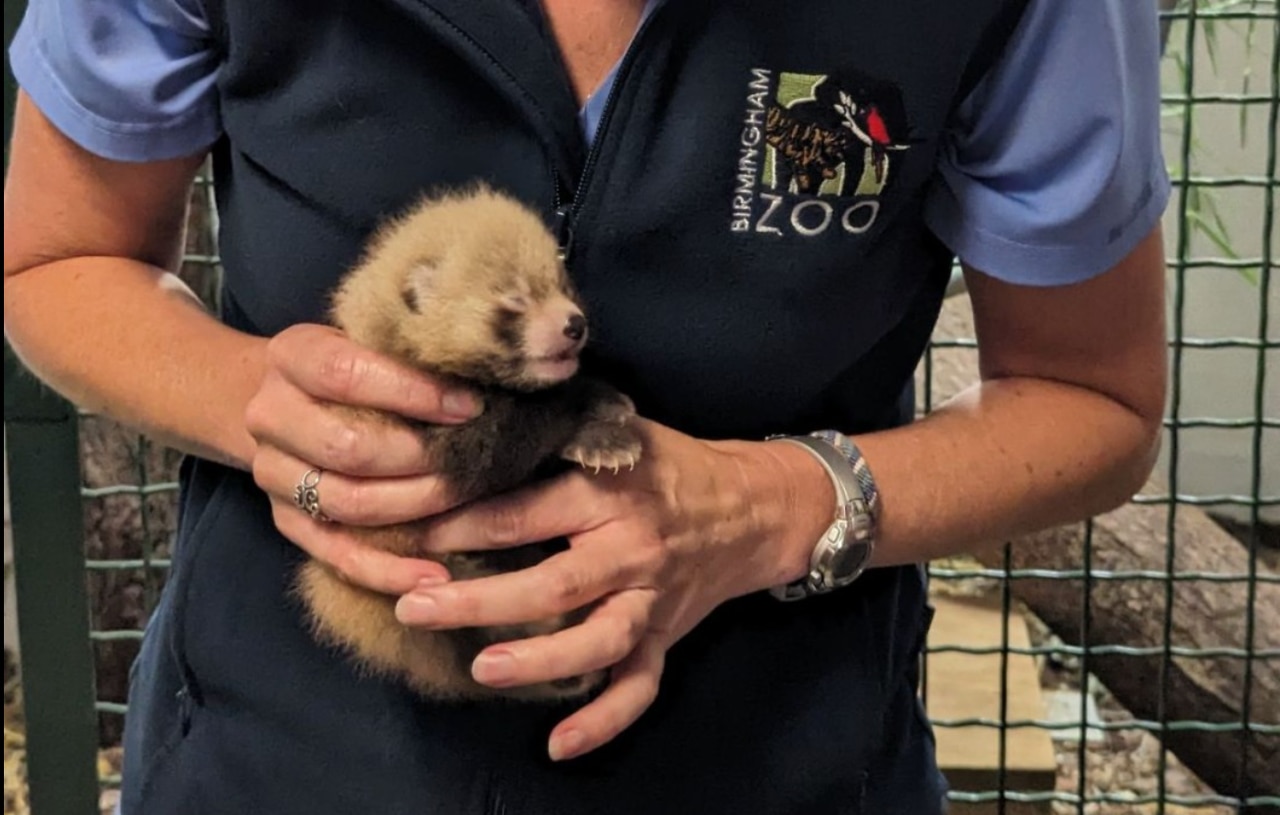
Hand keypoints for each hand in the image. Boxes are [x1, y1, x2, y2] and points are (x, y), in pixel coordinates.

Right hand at [245, 323, 482, 593]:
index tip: (471, 406)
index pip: (346, 374)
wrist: (292, 397)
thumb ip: (413, 352)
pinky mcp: (286, 521)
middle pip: (347, 447)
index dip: (413, 393)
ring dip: (415, 509)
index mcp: (291, 355)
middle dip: (421, 459)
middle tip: (479, 462)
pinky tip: (435, 576)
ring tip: (471, 506)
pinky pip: (337, 556)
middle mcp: (269, 415)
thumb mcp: (374, 339)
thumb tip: (493, 373)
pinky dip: (388, 570)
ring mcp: (273, 473)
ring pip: (347, 503)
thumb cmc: (358, 363)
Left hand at [394, 418, 831, 760]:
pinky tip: (558, 744)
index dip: (468, 524)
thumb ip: (558, 434)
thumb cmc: (670, 463)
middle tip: (417, 607)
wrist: (755, 506)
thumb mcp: (620, 431)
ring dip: (540, 660)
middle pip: (555, 584)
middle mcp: (632, 550)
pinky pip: (639, 688)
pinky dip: (604, 721)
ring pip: (597, 641)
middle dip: (481, 599)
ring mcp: (651, 601)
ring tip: (483, 670)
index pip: (530, 512)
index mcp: (611, 494)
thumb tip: (479, 423)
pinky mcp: (665, 637)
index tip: (416, 535)